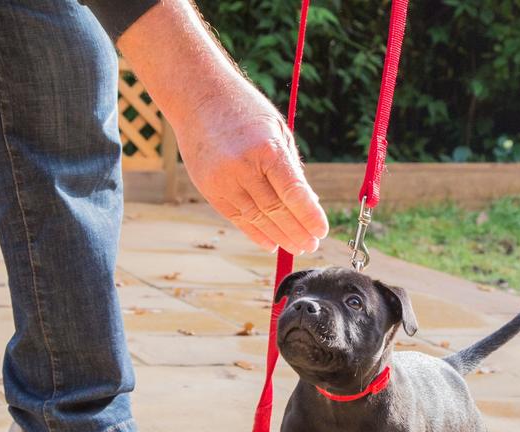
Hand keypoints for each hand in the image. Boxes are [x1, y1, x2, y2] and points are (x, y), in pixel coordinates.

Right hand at [174, 83, 328, 253]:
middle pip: (275, 210)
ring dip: (278, 236)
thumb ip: (291, 167)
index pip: (293, 192)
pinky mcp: (209, 189)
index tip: (321, 231)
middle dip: (297, 231)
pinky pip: (236, 218)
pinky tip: (270, 242)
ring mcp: (223, 180)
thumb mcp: (277, 131)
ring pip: (256, 218)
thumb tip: (308, 203)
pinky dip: (254, 232)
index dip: (309, 215)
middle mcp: (243, 167)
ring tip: (296, 246)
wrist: (197, 97)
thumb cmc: (244, 110)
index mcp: (266, 149)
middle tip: (312, 244)